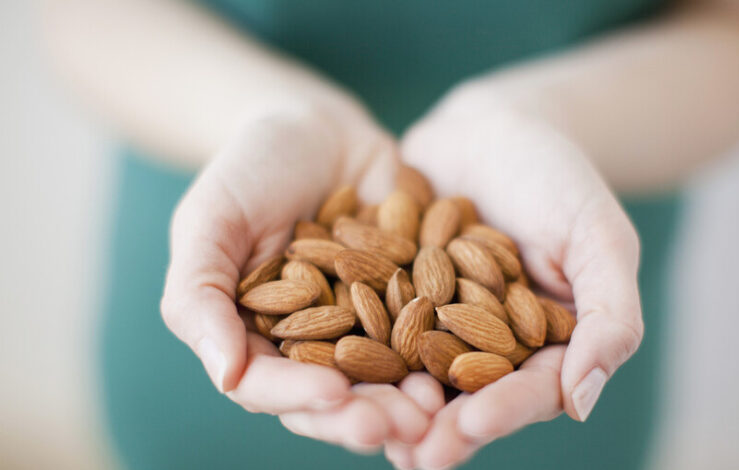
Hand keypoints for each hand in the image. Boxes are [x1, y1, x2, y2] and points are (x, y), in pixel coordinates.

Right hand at [160, 100, 432, 450]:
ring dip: (414, 397)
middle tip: (404, 426)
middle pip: (338, 395)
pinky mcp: (413, 298)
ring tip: (439, 407)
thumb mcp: (210, 221)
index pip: (270, 386)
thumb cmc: (249, 169)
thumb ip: (200, 296)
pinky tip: (476, 356)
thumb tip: (224, 377)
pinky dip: (452, 346)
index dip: (299, 397)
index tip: (334, 395)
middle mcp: (315, 344)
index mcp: (257, 340)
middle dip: (368, 414)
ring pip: (389, 375)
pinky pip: (434, 328)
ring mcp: (368, 324)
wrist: (316, 128)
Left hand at [385, 84, 642, 468]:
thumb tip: (582, 402)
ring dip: (392, 403)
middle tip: (411, 454)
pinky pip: (374, 324)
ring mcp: (438, 320)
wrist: (495, 126)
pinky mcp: (394, 292)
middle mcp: (488, 342)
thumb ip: (609, 317)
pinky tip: (326, 369)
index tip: (469, 426)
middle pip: (466, 396)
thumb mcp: (599, 237)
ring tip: (363, 427)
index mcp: (546, 343)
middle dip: (439, 426)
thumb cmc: (560, 176)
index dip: (502, 412)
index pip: (529, 391)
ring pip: (415, 372)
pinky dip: (354, 346)